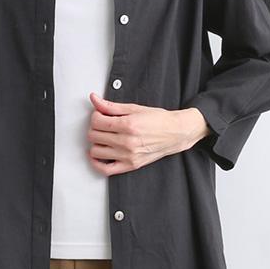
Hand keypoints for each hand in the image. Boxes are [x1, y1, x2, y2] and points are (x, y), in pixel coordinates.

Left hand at [86, 91, 209, 174]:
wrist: (176, 133)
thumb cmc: (158, 120)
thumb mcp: (134, 108)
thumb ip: (111, 106)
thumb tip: (94, 99)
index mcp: (128, 125)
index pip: (97, 121)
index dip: (95, 116)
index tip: (100, 115)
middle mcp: (127, 142)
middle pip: (94, 136)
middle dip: (95, 128)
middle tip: (102, 125)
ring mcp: (128, 155)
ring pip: (96, 151)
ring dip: (96, 143)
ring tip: (103, 138)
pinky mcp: (131, 165)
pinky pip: (105, 170)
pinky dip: (96, 163)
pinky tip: (98, 155)